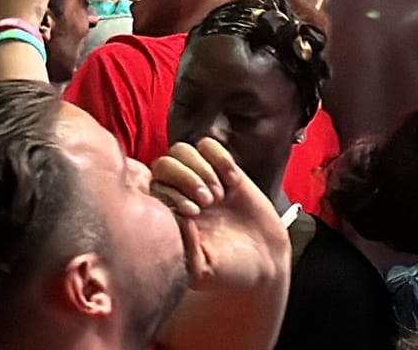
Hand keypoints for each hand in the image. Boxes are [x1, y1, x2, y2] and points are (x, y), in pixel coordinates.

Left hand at [151, 139, 290, 296]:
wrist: (264, 263)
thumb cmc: (229, 271)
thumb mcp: (202, 271)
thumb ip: (185, 247)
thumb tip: (177, 215)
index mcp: (169, 217)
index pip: (153, 188)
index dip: (172, 195)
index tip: (195, 215)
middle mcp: (180, 195)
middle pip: (164, 163)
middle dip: (186, 179)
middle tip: (208, 203)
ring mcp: (201, 180)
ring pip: (183, 150)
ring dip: (202, 169)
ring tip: (219, 195)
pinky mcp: (225, 170)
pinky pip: (210, 146)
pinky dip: (220, 159)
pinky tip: (232, 181)